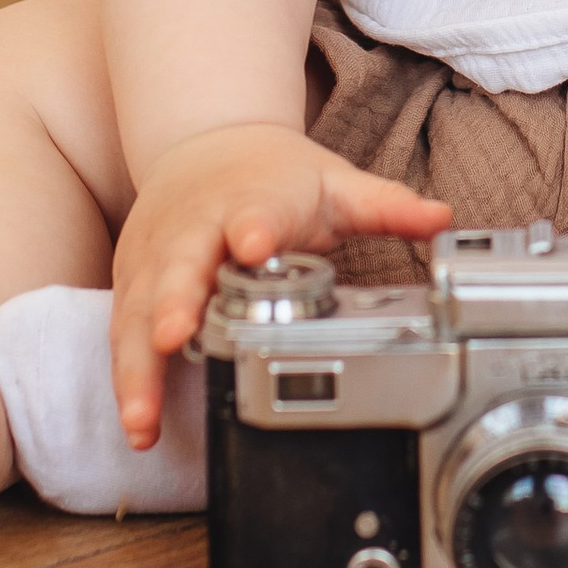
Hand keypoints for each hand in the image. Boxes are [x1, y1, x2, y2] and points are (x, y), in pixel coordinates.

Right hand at [109, 125, 448, 446]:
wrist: (204, 144)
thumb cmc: (273, 175)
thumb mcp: (334, 183)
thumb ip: (386, 206)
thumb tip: (443, 220)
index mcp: (252, 200)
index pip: (254, 212)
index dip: (254, 228)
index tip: (254, 244)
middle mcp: (196, 228)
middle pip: (181, 264)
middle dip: (176, 302)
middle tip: (175, 337)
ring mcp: (158, 258)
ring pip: (141, 310)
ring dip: (138, 364)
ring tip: (143, 417)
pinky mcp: (134, 283)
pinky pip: (124, 331)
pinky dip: (125, 376)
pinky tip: (138, 423)